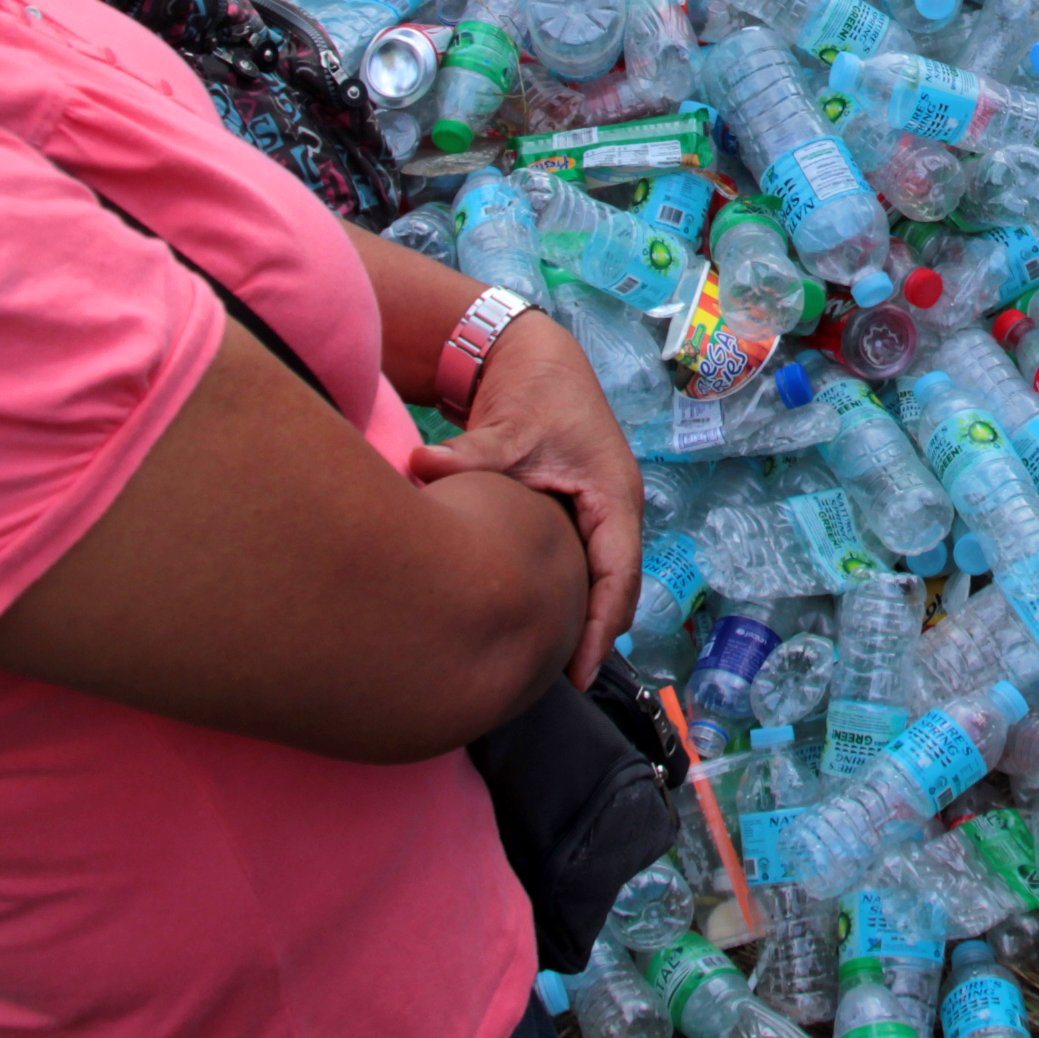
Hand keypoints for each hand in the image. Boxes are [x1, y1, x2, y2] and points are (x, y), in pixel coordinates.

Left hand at [412, 312, 642, 687]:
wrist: (534, 355)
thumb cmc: (535, 389)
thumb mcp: (509, 425)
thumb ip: (469, 455)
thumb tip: (420, 468)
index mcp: (613, 494)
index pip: (618, 574)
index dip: (603, 627)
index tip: (581, 674)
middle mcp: (614, 508)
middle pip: (616, 587)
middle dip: (596, 634)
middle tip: (561, 682)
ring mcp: (597, 510)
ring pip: (600, 578)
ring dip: (584, 617)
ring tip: (552, 667)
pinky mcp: (576, 510)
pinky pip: (582, 564)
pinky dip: (569, 594)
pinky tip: (540, 623)